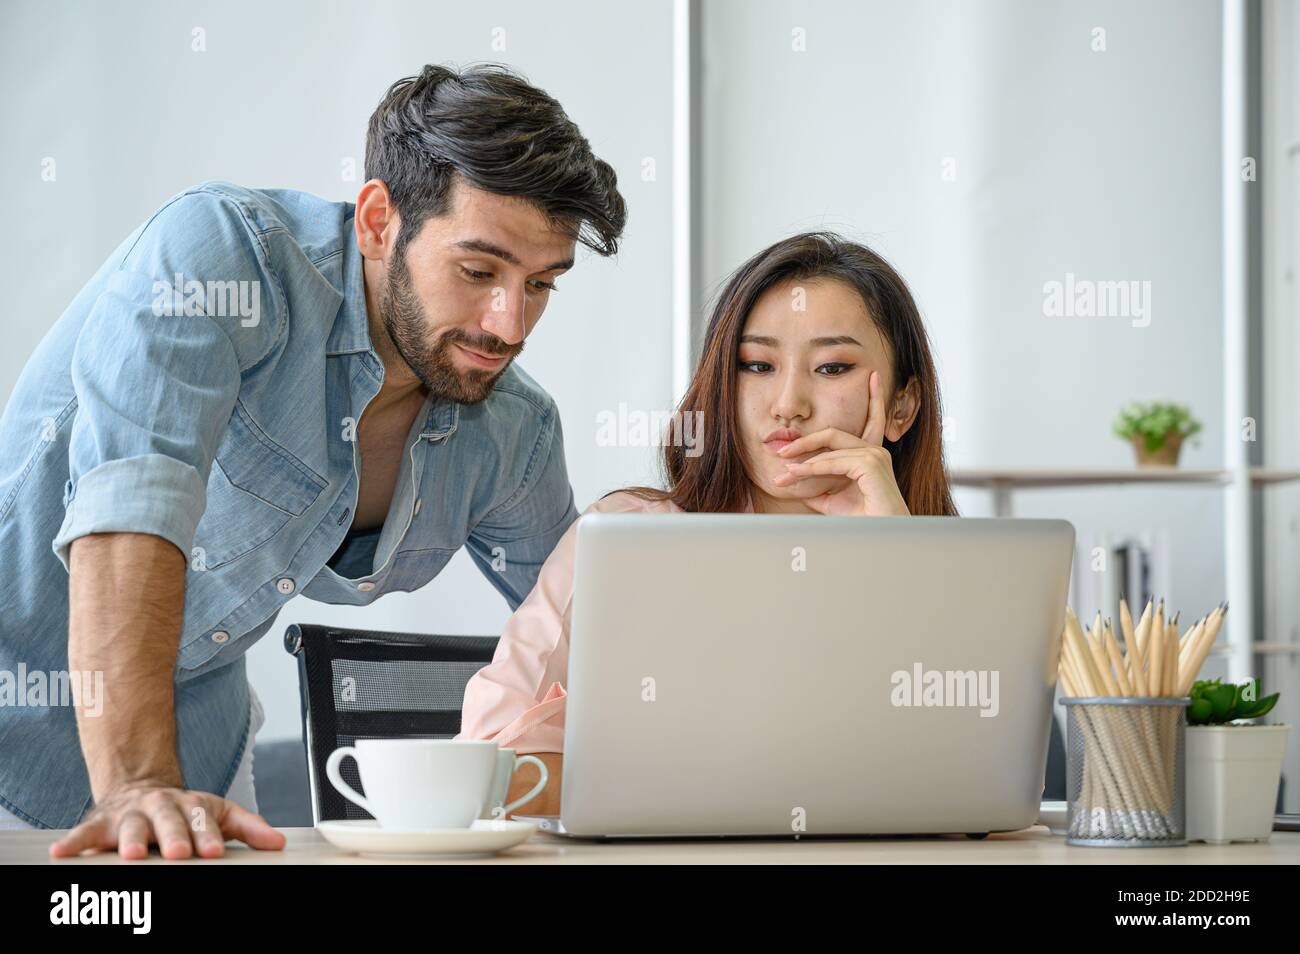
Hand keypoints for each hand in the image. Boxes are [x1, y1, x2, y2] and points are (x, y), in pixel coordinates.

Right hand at [49, 782, 285, 859]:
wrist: (140, 787)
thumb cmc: (183, 810)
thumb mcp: (218, 812)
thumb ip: (246, 827)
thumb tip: (278, 843)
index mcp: (191, 806)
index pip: (203, 821)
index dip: (209, 836)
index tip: (216, 851)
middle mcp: (161, 808)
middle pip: (169, 823)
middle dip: (174, 838)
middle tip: (180, 854)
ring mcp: (130, 815)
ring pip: (130, 827)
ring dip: (129, 841)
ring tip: (130, 855)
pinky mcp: (101, 823)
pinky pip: (85, 833)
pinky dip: (74, 841)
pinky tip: (63, 851)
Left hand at [771, 370, 910, 515]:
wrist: (879, 538)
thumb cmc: (861, 520)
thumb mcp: (831, 500)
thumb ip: (816, 485)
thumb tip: (793, 477)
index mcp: (870, 454)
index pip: (870, 419)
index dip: (873, 398)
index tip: (871, 377)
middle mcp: (875, 451)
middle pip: (833, 434)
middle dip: (804, 441)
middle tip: (781, 449)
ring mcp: (874, 456)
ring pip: (829, 450)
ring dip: (803, 462)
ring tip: (783, 473)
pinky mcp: (871, 464)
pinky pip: (833, 462)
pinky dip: (813, 469)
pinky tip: (798, 474)